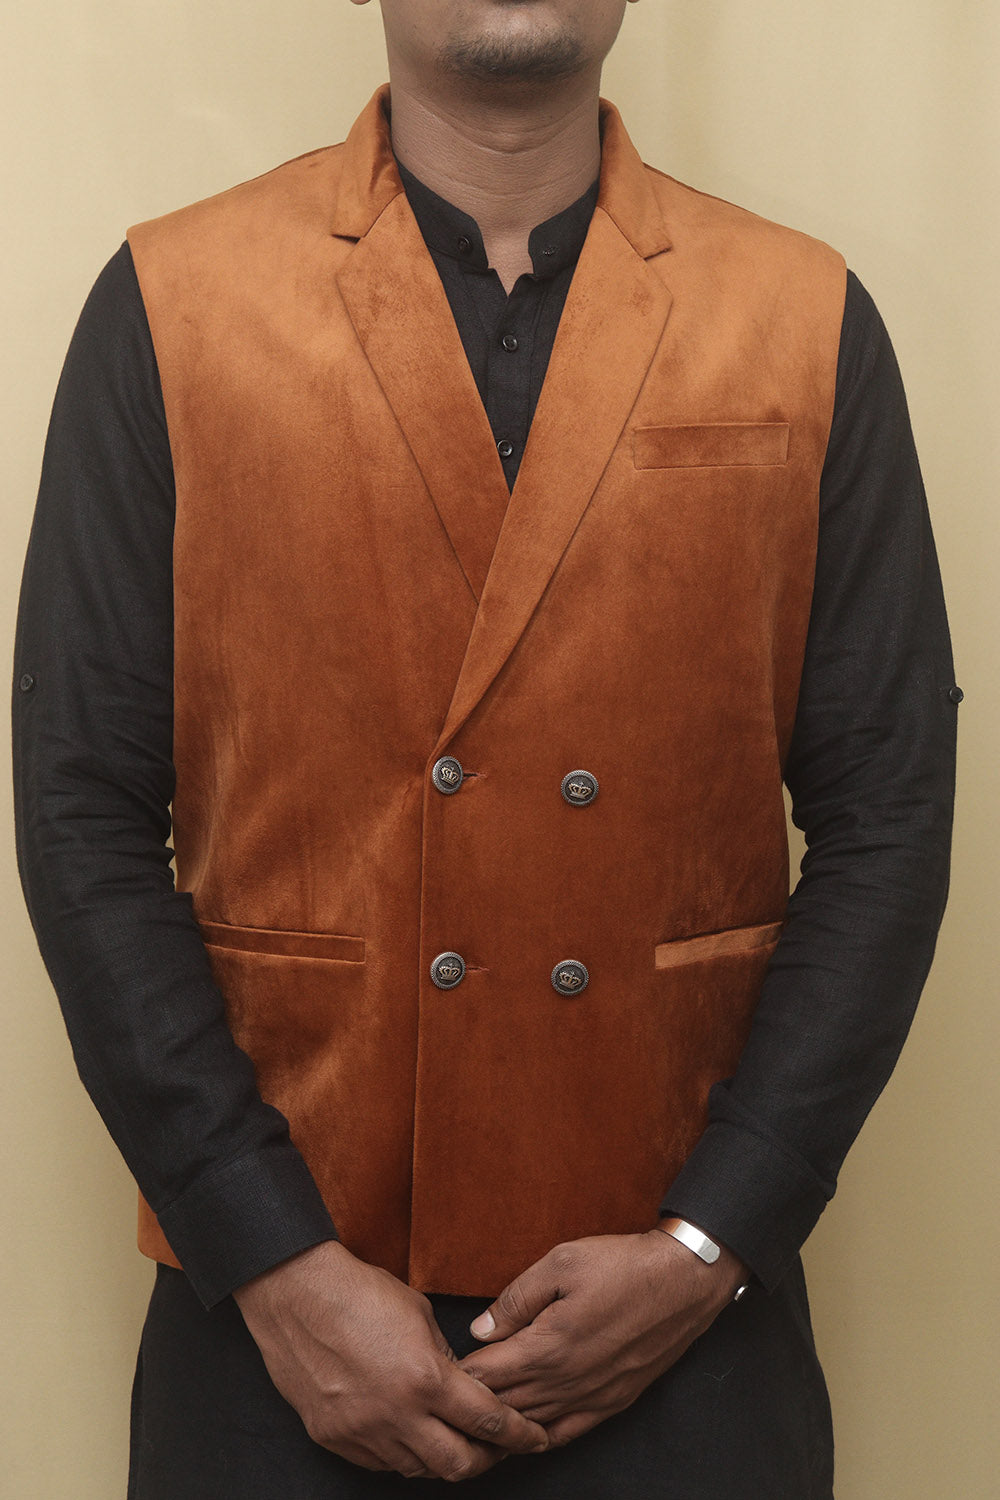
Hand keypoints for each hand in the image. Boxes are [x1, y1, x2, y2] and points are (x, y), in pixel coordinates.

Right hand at [233, 1240, 550, 1479]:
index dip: (519, 1434)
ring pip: (419, 1470)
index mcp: (426, 1378)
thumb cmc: (361, 1293)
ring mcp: (363, 1432)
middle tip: (497, 1448)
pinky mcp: (335, 1438)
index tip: (535, 1437)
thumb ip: (444, 1358)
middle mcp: (397, 1414)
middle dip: (487, 1460)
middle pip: (459, 1464)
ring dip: (443, 1458)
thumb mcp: (419, 1315)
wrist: (297, 1295)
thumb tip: (461, 1387)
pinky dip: (403, 1453)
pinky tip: (410, 1434)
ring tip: (453, 1439)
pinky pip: (381, 1462)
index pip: (488, 1421)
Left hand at [456, 1228, 747, 1448]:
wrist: (685, 1282)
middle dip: (474, 1402)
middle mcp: (566, 1381)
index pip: (486, 1375)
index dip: (459, 1373)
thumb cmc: (623, 1265)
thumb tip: (480, 1330)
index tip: (439, 1368)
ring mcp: (591, 1396)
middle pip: (504, 1405)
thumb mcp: (561, 1262)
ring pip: (532, 1424)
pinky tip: (526, 1432)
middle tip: (448, 1397)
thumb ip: (515, 1299)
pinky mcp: (613, 1401)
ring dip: (503, 1422)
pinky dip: (541, 1435)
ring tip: (477, 1417)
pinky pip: (567, 1432)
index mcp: (547, 1346)